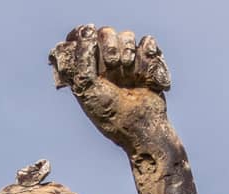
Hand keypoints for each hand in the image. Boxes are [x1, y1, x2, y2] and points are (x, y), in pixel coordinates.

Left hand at [50, 26, 171, 152]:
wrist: (142, 128)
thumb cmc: (110, 114)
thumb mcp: (86, 88)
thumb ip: (81, 60)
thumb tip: (86, 31)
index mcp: (88, 71)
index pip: (82, 39)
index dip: (84, 35)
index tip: (87, 35)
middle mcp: (106, 65)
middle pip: (106, 32)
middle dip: (109, 45)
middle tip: (112, 64)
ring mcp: (127, 63)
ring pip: (127, 35)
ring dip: (128, 53)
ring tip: (129, 74)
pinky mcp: (148, 63)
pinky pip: (147, 43)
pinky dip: (147, 58)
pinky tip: (146, 76)